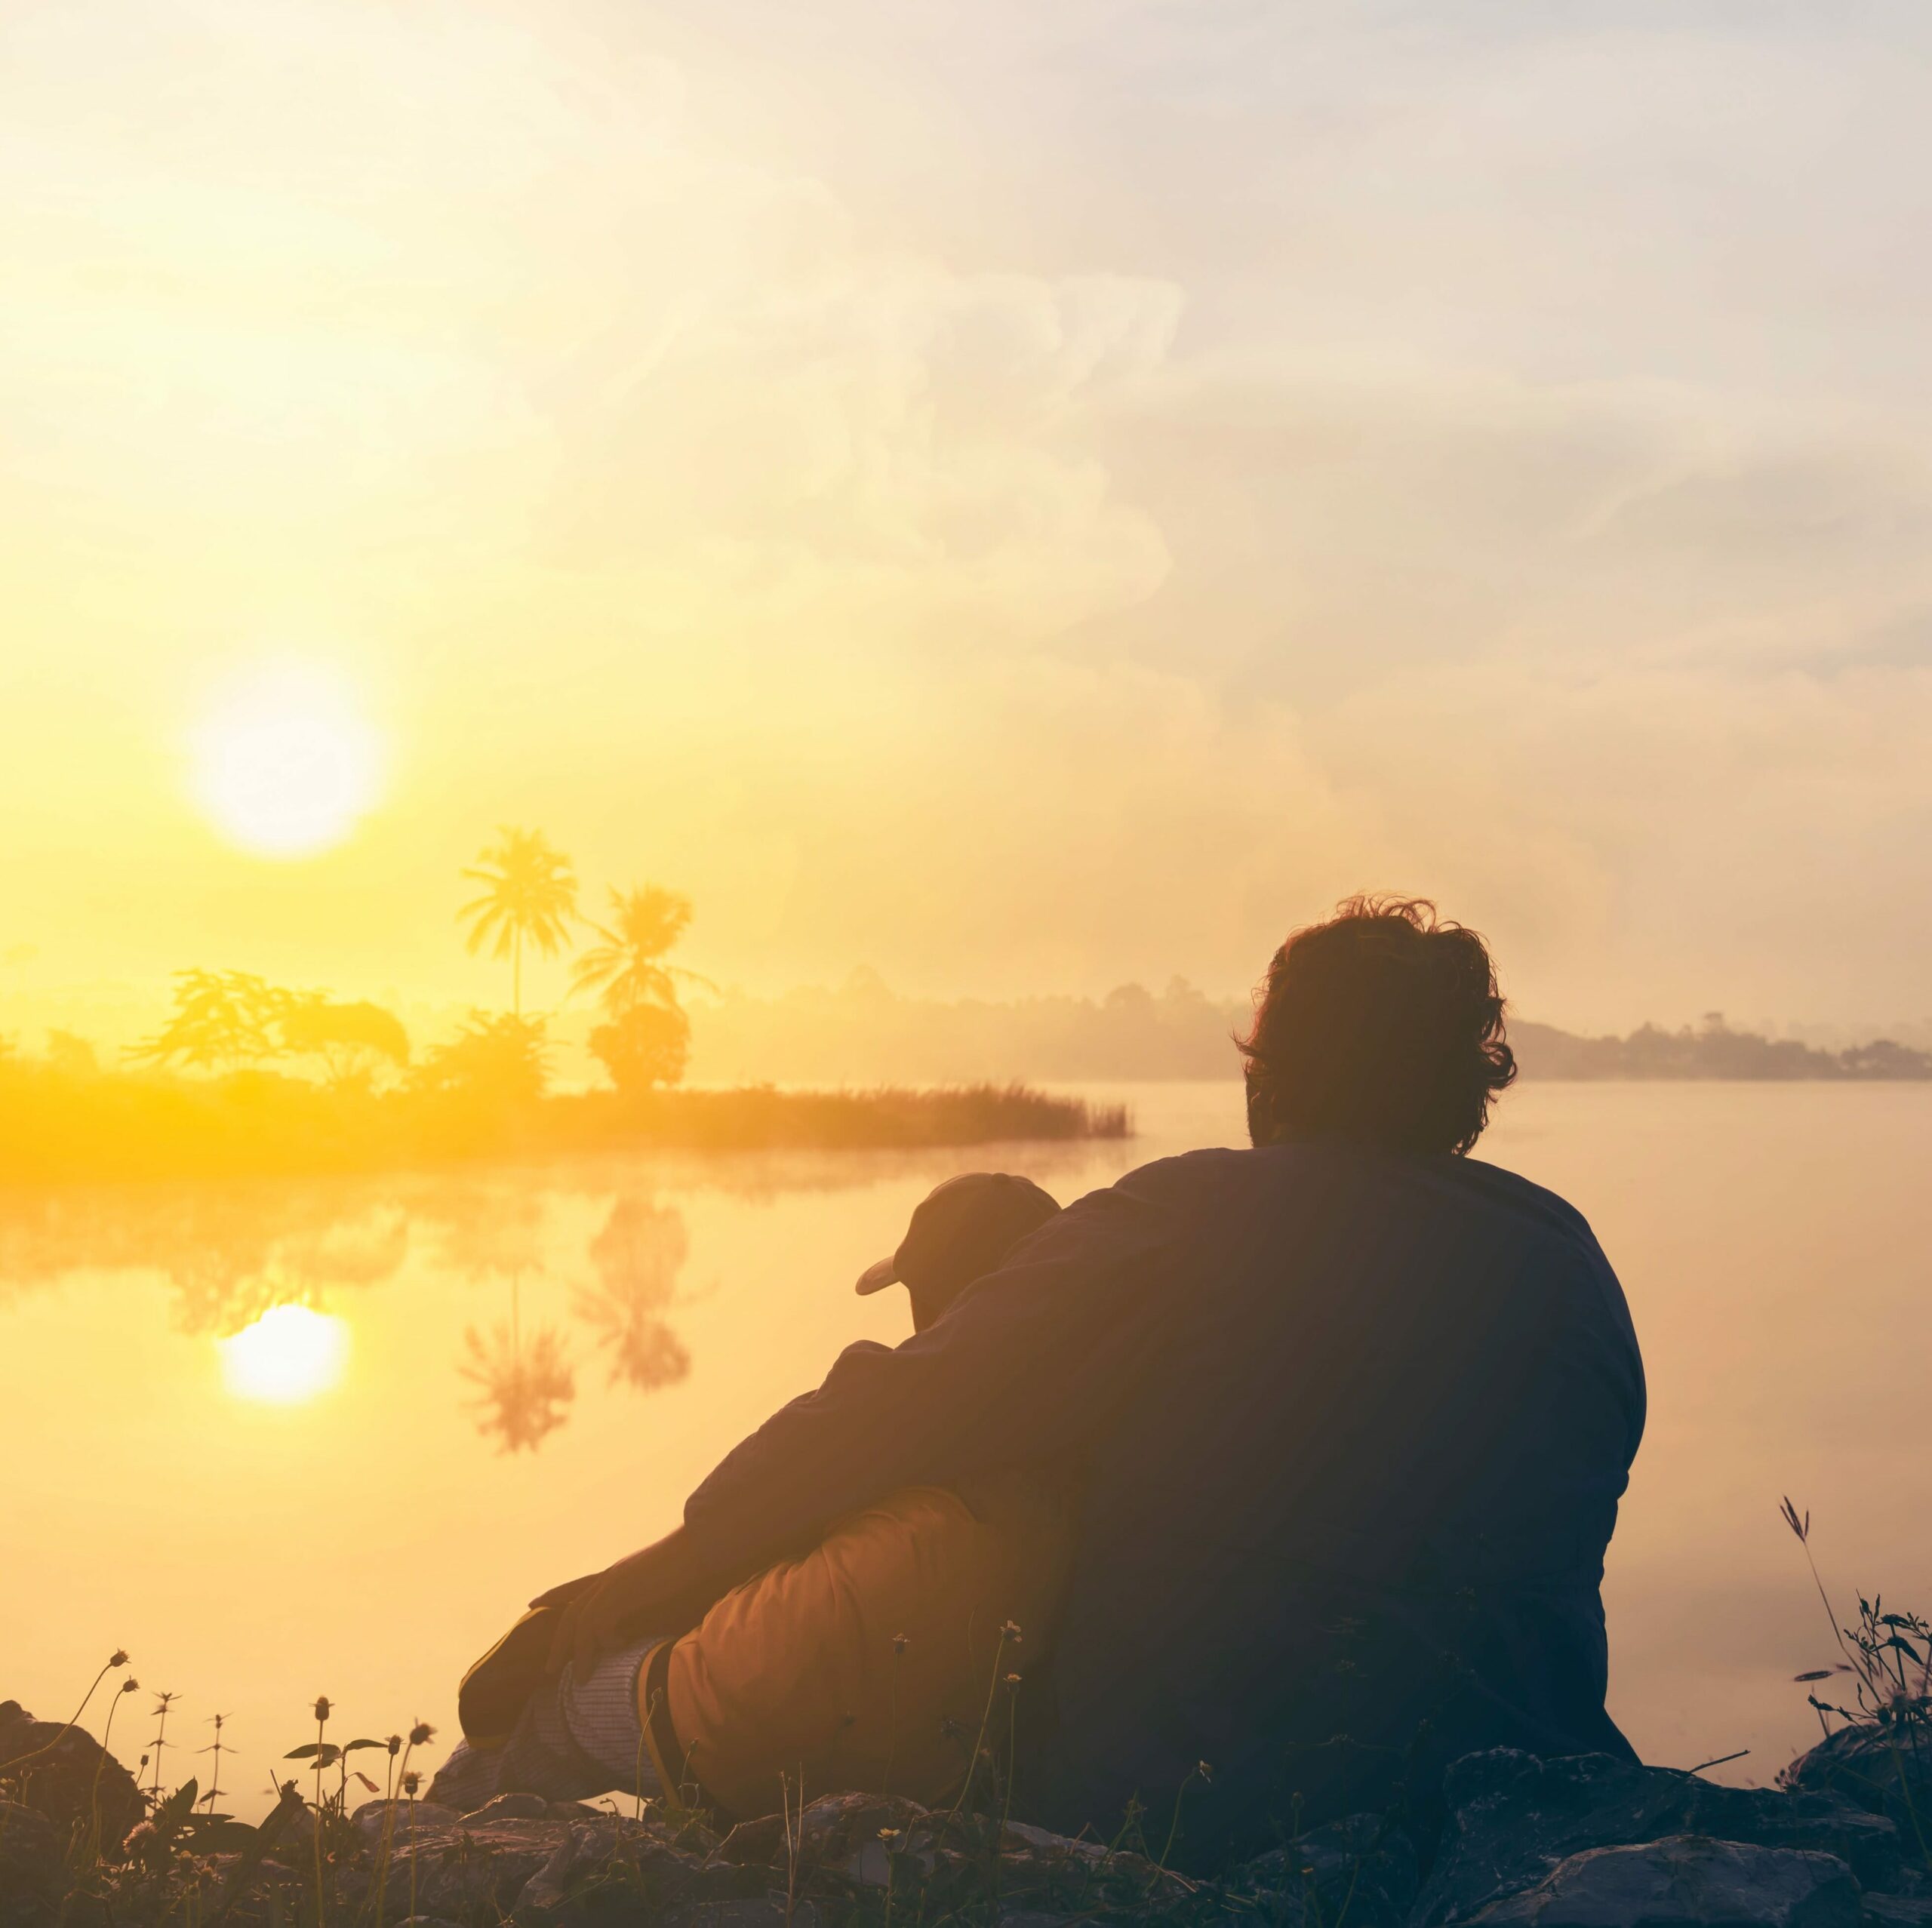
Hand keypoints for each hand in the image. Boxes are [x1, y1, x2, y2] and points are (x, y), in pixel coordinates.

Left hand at [537, 1526, 717, 1677]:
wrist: (700, 1545)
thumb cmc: (687, 1565)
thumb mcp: (657, 1586)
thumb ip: (641, 1602)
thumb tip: (635, 1627)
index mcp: (615, 1574)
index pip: (576, 1587)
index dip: (554, 1595)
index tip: (533, 1604)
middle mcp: (610, 1577)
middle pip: (572, 1611)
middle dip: (559, 1642)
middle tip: (550, 1670)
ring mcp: (615, 1583)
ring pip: (581, 1621)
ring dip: (579, 1652)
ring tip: (581, 1678)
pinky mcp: (624, 1591)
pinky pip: (601, 1623)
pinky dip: (605, 1640)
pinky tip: (617, 1647)